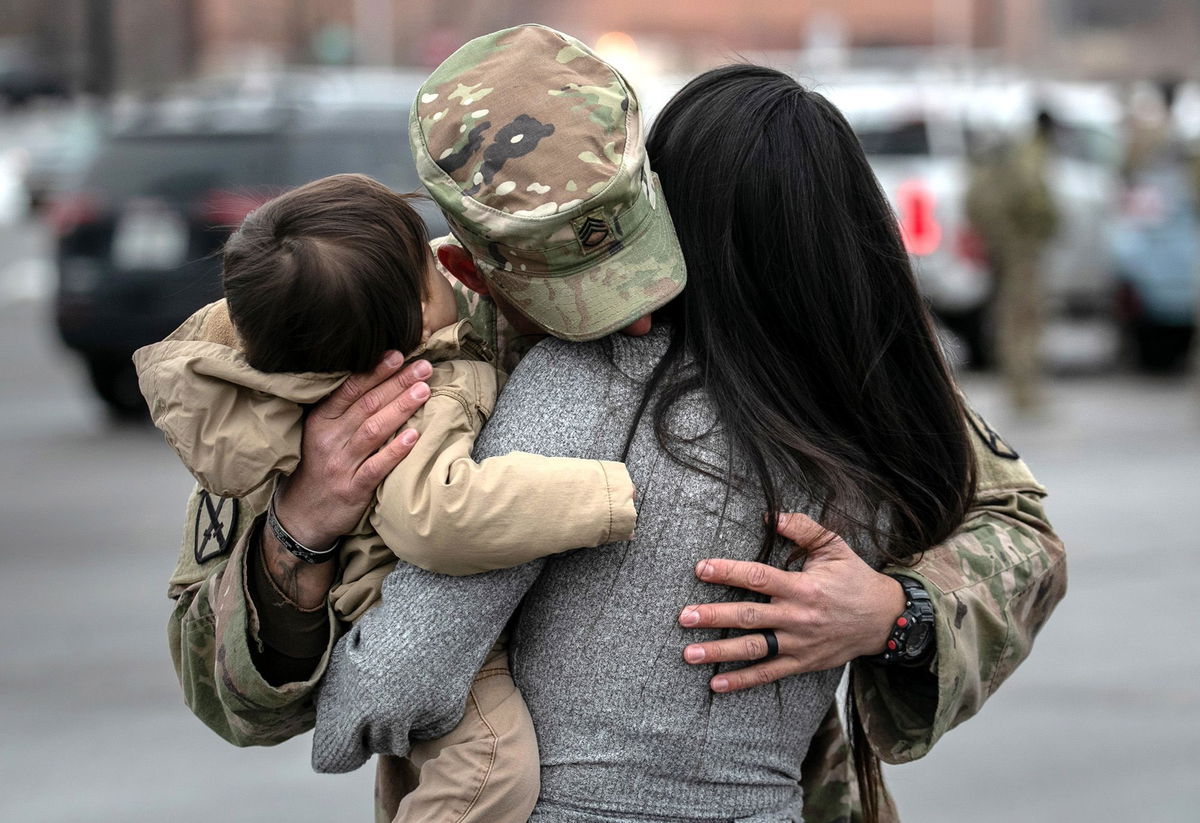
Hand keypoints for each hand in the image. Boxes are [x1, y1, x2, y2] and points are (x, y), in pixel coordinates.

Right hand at [261, 352, 431, 607]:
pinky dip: (395, 450)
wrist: (301, 514)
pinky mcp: (353, 488)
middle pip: (367, 405)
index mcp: (321, 420)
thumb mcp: (320, 433)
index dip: (374, 371)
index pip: (350, 389)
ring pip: (373, 430)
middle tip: (422, 367)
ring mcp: (341, 464)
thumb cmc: (319, 466)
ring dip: (400, 408)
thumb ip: (345, 410)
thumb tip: (380, 379)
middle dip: (396, 383)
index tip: (397, 354)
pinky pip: (377, 466)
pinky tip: (414, 436)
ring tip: (423, 390)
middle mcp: (329, 438)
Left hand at [678, 512, 905, 692]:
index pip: (758, 578)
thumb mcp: (834, 546)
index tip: (700, 568)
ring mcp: (799, 644)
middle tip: (684, 617)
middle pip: (750, 616)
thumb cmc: (854, 578)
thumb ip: (802, 528)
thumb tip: (770, 514)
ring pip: (754, 649)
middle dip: (714, 616)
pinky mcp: (802, 663)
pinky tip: (715, 683)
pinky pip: (769, 674)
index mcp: (803, 587)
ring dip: (720, 652)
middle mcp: (798, 617)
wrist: (885, 619)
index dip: (728, 572)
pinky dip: (742, 681)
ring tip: (689, 654)